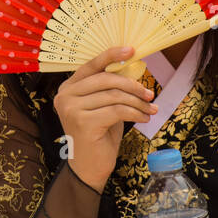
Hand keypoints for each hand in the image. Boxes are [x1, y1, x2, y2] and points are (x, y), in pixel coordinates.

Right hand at [54, 46, 156, 191]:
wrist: (89, 168)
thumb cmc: (98, 136)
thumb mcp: (103, 106)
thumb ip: (110, 89)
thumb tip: (133, 69)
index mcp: (68, 88)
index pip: (92, 65)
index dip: (112, 55)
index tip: (132, 50)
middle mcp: (65, 96)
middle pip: (106, 79)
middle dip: (133, 86)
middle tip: (150, 93)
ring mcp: (72, 109)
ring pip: (114, 96)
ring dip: (138, 102)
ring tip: (151, 108)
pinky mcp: (83, 122)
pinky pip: (117, 111)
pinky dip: (135, 113)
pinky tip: (144, 118)